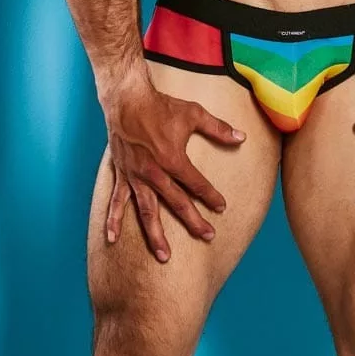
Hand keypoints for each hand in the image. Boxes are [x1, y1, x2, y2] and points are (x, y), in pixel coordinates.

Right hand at [101, 73, 245, 262]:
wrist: (127, 100)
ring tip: (164, 256)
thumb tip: (242, 137)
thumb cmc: (162, 106)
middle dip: (193, 221)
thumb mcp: (194, 113)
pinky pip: (117, 202)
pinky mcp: (122, 175)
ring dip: (155, 235)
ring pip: (147, 212)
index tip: (221, 207)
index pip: (197, 184)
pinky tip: (112, 239)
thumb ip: (218, 128)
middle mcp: (154, 173)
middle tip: (207, 236)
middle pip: (177, 203)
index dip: (211, 196)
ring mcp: (136, 176)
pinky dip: (113, 220)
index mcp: (173, 160)